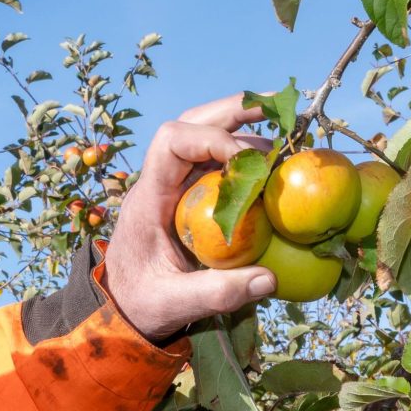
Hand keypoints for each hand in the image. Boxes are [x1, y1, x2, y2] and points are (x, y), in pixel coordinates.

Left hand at [101, 95, 276, 343]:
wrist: (122, 305)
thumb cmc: (141, 302)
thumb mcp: (174, 304)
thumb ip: (217, 294)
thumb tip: (269, 280)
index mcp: (149, 197)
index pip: (172, 141)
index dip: (211, 139)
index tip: (246, 161)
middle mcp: (162, 180)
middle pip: (194, 122)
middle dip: (236, 110)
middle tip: (280, 105)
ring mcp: (177, 185)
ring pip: (207, 136)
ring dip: (247, 131)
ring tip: (288, 142)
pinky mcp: (191, 195)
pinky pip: (219, 164)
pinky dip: (247, 158)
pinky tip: (275, 169)